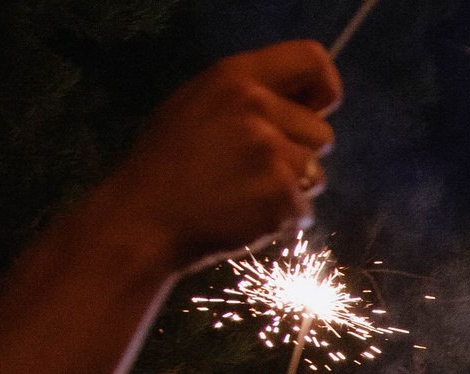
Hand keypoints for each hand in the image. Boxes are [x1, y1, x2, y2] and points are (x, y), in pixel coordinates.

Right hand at [87, 43, 341, 276]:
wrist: (145, 218)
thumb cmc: (169, 162)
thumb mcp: (199, 104)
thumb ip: (250, 95)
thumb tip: (308, 102)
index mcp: (235, 77)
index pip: (310, 59)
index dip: (324, 85)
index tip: (319, 107)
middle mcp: (257, 107)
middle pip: (321, 131)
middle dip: (299, 152)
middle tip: (253, 165)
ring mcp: (272, 152)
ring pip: (316, 172)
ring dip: (290, 186)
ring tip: (243, 188)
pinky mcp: (281, 195)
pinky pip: (304, 208)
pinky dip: (281, 216)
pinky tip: (243, 211)